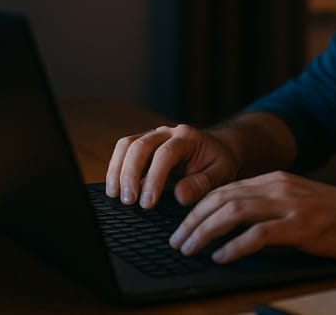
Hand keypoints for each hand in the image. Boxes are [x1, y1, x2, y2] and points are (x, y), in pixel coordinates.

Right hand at [105, 124, 238, 208]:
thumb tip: (179, 195)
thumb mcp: (221, 174)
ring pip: (126, 145)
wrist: (218, 148)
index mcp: (187, 137)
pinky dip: (116, 168)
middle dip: (130, 174)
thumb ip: (202, 184)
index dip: (153, 178)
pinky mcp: (143, 143)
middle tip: (128, 202)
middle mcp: (167, 132)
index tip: (147, 203)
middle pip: (140, 146)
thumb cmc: (219, 162)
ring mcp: (153, 135)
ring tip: (115, 195)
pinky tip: (115, 188)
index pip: (165, 154)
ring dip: (117, 170)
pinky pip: (124, 150)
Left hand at [168, 171, 335, 262]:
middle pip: (222, 198)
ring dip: (205, 232)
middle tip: (176, 241)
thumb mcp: (300, 201)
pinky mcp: (301, 227)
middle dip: (193, 220)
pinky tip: (221, 258)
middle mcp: (278, 187)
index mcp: (276, 180)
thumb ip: (271, 206)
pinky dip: (235, 246)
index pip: (225, 189)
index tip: (182, 226)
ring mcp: (290, 205)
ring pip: (233, 212)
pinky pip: (258, 235)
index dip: (198, 207)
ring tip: (190, 250)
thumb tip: (237, 225)